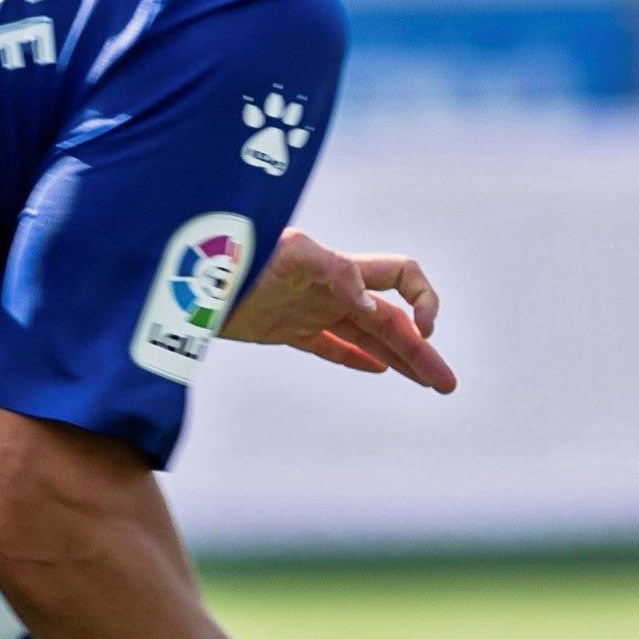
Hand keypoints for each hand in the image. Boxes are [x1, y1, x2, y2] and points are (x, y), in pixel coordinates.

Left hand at [226, 230, 452, 392]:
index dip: (421, 300)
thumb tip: (368, 304)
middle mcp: (333, 290)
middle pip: (392, 321)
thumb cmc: (241, 256)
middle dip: (422, 352)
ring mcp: (312, 310)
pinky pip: (331, 346)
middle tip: (446, 384)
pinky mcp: (286, 329)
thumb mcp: (290, 254)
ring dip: (399, 360)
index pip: (402, 276)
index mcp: (343, 270)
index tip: (423, 329)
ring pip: (367, 338)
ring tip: (428, 384)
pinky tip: (378, 370)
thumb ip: (334, 272)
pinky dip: (356, 359)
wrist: (191, 276)